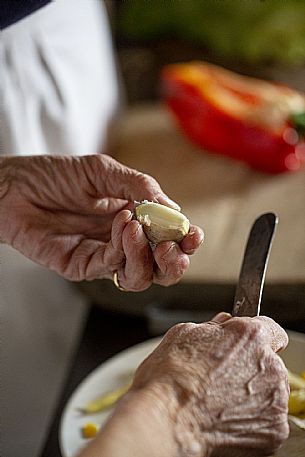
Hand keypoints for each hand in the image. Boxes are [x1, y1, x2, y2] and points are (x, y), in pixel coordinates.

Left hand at [0, 154, 202, 287]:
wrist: (13, 186)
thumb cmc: (55, 175)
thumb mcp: (103, 171)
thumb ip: (139, 187)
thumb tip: (174, 208)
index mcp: (133, 219)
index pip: (167, 239)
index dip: (184, 241)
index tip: (194, 234)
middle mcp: (122, 242)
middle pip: (159, 268)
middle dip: (173, 262)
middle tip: (174, 246)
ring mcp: (103, 257)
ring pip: (139, 276)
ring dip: (147, 257)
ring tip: (139, 228)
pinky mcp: (81, 266)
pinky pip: (110, 268)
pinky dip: (121, 250)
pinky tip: (121, 225)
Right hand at [129, 313, 288, 455]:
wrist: (165, 418)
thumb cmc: (170, 377)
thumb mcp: (185, 334)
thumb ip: (214, 327)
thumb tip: (223, 325)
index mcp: (251, 336)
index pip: (272, 330)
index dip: (255, 339)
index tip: (245, 347)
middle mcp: (270, 364)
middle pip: (271, 362)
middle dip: (252, 366)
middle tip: (223, 376)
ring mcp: (275, 399)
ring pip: (271, 391)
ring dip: (254, 393)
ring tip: (221, 399)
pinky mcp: (274, 428)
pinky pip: (269, 419)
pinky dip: (253, 419)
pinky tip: (226, 417)